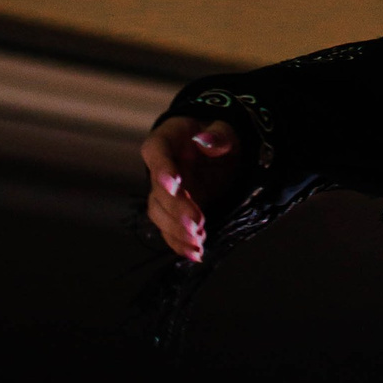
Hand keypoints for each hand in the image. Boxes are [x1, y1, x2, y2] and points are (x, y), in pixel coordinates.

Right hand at [141, 115, 245, 261]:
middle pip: (158, 191)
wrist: (219, 151)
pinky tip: (194, 254)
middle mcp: (160, 169)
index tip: (175, 185)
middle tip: (197, 223)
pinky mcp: (173, 212)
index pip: (157, 153)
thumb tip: (204, 140)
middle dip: (176, 210)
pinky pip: (169, 230)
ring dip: (176, 231)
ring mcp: (164, 193)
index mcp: (166, 141)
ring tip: (198, 242)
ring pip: (160, 215)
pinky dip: (179, 243)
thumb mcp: (225, 129)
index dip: (162, 170)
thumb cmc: (218, 134)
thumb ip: (218, 135)